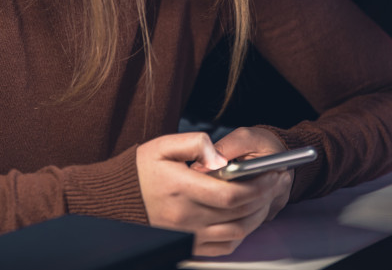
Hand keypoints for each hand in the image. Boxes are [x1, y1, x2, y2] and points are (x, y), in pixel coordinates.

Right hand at [135, 131, 290, 255]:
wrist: (114, 199)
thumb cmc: (140, 171)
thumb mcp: (164, 145)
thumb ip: (196, 144)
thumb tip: (220, 158)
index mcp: (183, 189)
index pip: (232, 194)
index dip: (258, 186)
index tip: (272, 173)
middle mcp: (186, 216)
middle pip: (239, 214)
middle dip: (265, 197)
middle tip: (276, 181)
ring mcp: (187, 233)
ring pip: (236, 233)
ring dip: (257, 216)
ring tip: (266, 197)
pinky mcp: (187, 244)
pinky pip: (222, 247)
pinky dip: (240, 234)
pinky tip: (246, 218)